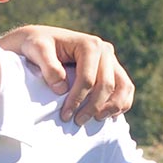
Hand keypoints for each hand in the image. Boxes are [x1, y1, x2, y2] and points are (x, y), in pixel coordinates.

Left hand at [0, 25, 134, 123]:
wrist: (41, 41)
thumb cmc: (37, 44)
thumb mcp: (36, 49)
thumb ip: (48, 66)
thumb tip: (62, 89)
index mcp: (90, 44)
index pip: (88, 78)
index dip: (77, 99)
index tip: (65, 115)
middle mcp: (105, 50)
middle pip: (107, 85)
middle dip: (93, 107)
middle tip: (77, 121)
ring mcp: (111, 60)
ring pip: (124, 87)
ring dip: (112, 107)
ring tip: (95, 119)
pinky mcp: (113, 70)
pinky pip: (126, 88)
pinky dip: (121, 103)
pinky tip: (107, 115)